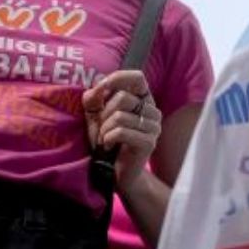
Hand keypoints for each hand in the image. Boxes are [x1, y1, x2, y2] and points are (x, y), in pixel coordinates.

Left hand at [82, 70, 160, 190]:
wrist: (112, 171)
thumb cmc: (105, 140)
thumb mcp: (95, 115)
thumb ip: (94, 98)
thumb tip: (98, 86)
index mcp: (142, 100)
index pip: (138, 77)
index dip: (118, 78)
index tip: (101, 88)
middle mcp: (152, 111)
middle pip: (123, 97)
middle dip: (104, 113)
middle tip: (102, 128)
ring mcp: (154, 127)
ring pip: (120, 116)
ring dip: (104, 129)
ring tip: (104, 139)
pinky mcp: (149, 143)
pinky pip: (121, 132)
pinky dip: (107, 138)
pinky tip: (108, 146)